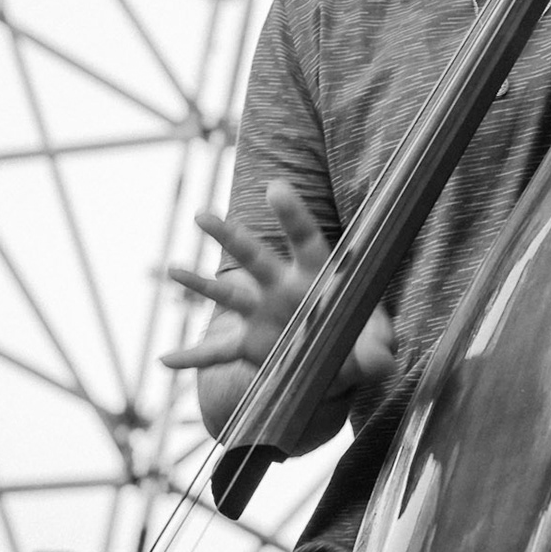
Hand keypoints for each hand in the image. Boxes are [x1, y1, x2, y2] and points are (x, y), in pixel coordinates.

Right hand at [161, 180, 394, 394]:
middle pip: (254, 256)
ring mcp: (261, 314)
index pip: (304, 238)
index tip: (274, 187)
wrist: (335, 364)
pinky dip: (191, 358)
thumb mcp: (375, 348)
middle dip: (229, 236)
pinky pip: (216, 353)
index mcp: (316, 275)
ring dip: (198, 282)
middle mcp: (282, 287)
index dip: (292, 214)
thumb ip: (379, 353)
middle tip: (201, 216)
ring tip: (172, 270)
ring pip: (226, 293)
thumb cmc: (360, 342)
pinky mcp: (249, 345)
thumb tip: (384, 363)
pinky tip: (166, 360)